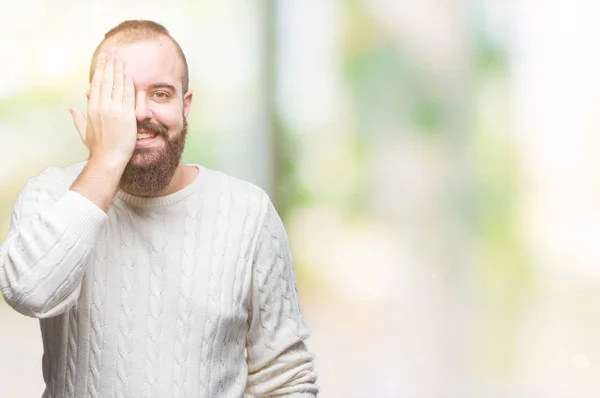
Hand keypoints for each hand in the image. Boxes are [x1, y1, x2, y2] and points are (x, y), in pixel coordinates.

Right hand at [69, 48, 136, 165]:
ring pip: (117, 84)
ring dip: (119, 69)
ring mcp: (114, 110)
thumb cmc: (97, 148)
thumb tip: (71, 109)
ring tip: (121, 57)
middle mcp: (102, 106)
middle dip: (110, 63)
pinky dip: (128, 83)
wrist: (108, 159)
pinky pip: (128, 95)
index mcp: (92, 108)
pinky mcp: (126, 115)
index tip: (103, 59)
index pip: (97, 83)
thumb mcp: (84, 131)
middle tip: (113, 51)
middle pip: (106, 80)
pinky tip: (129, 74)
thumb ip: (77, 118)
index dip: (101, 69)